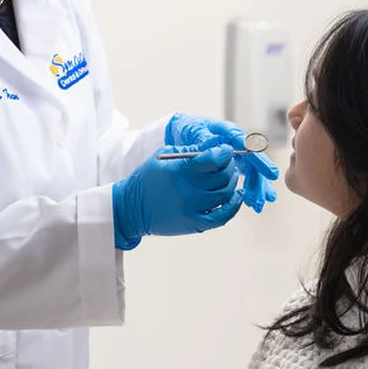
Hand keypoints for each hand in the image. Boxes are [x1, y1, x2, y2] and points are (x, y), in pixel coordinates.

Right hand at [112, 145, 244, 249]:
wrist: (130, 209)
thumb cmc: (147, 179)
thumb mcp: (163, 156)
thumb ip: (189, 150)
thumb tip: (215, 144)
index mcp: (179, 171)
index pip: (213, 159)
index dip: (224, 153)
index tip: (226, 150)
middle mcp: (187, 191)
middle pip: (222, 176)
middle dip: (229, 166)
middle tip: (228, 162)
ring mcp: (192, 209)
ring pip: (225, 194)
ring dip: (232, 182)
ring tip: (229, 175)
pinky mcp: (194, 224)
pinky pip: (222, 216)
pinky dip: (234, 205)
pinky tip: (237, 195)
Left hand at [167, 113, 278, 212]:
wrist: (181, 132)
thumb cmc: (188, 128)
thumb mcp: (193, 131)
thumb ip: (203, 139)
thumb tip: (214, 149)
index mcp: (228, 132)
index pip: (248, 146)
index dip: (259, 161)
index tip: (271, 174)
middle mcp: (236, 143)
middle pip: (253, 163)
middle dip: (260, 182)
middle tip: (264, 198)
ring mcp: (237, 153)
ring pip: (252, 172)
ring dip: (256, 189)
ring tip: (257, 205)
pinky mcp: (233, 163)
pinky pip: (246, 177)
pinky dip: (249, 189)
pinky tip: (251, 202)